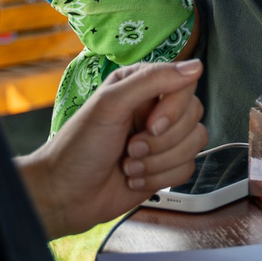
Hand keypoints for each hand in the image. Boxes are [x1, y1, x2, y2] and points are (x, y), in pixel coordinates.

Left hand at [18, 60, 207, 239]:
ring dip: (158, 162)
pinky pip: (187, 168)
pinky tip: (135, 178)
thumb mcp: (110, 105)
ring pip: (194, 143)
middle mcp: (155, 109)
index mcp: (140, 85)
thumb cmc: (78, 147)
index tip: (151, 125)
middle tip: (130, 147)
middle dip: (161, 141)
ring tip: (129, 164)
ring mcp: (162, 139)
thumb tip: (195, 66)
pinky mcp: (165, 166)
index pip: (185, 84)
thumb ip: (152, 80)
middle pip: (193, 115)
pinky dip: (159, 178)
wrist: (66, 195)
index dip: (174, 108)